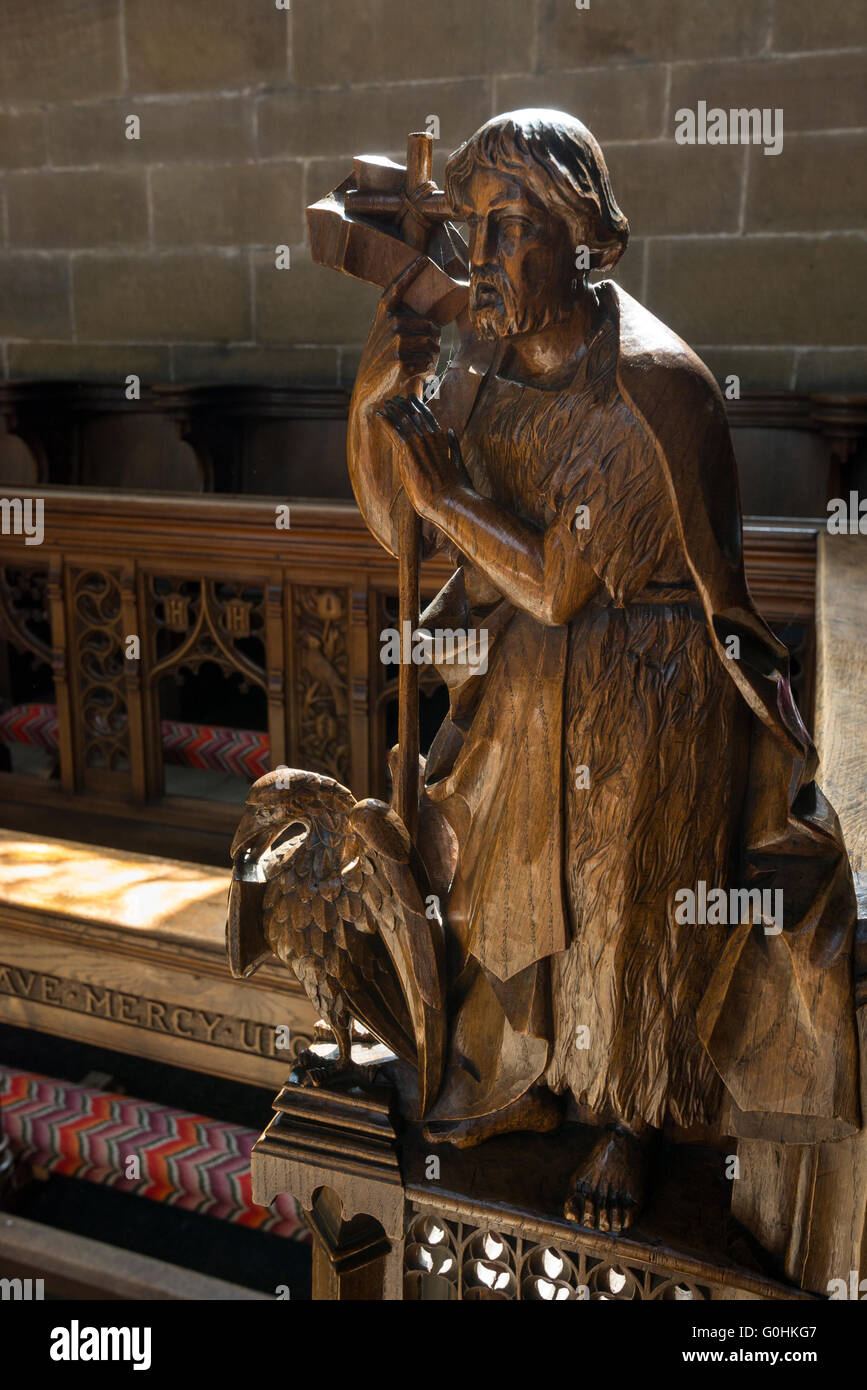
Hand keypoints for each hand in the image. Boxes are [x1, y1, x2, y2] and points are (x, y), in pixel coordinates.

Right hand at [353, 259, 441, 412]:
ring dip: (430, 358)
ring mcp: (395, 340)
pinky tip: (413, 374)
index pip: (398, 288)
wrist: (370, 391)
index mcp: (385, 314)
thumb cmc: (384, 363)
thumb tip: (434, 324)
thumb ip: (402, 323)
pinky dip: (426, 371)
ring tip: (416, 365)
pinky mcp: (400, 359)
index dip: (411, 272)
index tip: (423, 259)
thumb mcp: (386, 337)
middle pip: (431, 327)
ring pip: (433, 345)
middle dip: (432, 343)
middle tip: (421, 356)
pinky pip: (428, 361)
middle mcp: (390, 323)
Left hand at [377, 395, 462, 519]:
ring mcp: (419, 443)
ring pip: (403, 420)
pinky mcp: (408, 452)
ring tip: (385, 405)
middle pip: (414, 415)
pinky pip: (394, 431)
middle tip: (393, 400)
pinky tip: (379, 415)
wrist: (450, 500)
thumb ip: (454, 445)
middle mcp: (430, 437)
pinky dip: (386, 422)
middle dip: (403, 406)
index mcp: (442, 439)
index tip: (411, 399)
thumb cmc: (457, 487)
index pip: (428, 417)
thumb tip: (451, 431)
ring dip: (393, 411)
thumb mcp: (458, 461)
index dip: (418, 406)